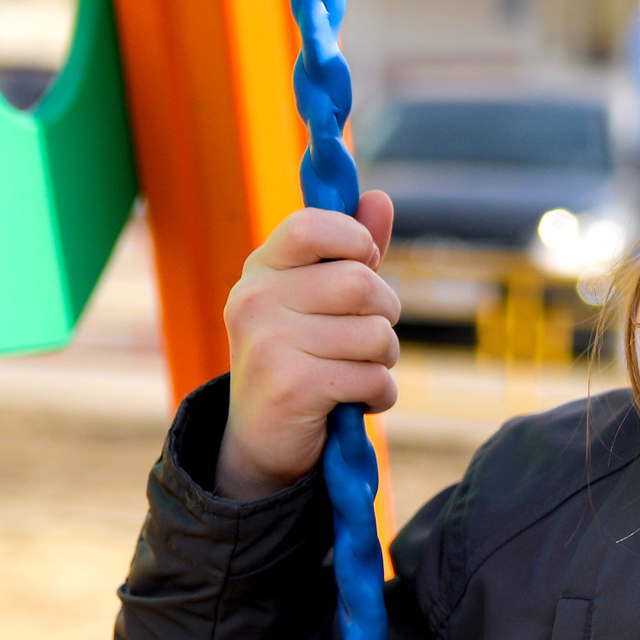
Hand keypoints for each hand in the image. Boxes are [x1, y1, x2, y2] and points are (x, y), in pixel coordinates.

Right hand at [214, 191, 401, 499]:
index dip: (356, 242)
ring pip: (376, 334)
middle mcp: (255, 299)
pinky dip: (380, 394)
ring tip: (357, 371)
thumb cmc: (301, 356)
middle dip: (384, 314)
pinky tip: (355, 401)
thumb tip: (379, 198)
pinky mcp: (291, 386)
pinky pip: (372, 378)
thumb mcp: (321, 298)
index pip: (314, 227)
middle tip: (367, 337)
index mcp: (262, 268)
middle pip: (361, 283)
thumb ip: (352, 250)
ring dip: (384, 360)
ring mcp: (268, 343)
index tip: (362, 265)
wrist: (261, 440)